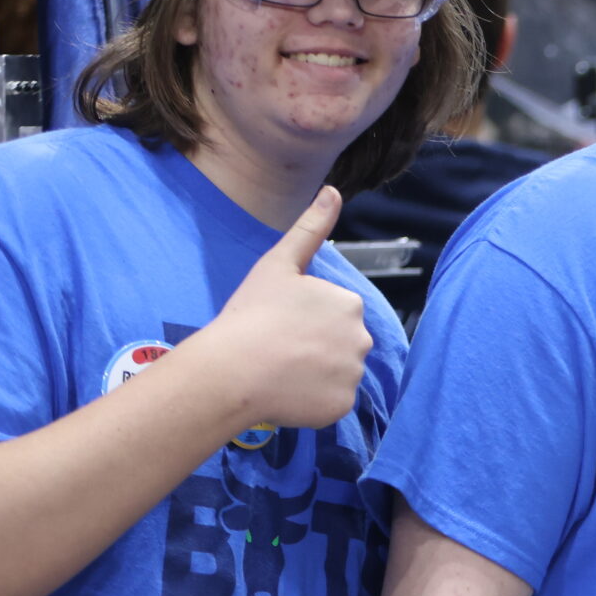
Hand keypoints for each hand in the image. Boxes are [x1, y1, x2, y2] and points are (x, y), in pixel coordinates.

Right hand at [183, 188, 371, 432]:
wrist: (232, 370)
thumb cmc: (251, 314)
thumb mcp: (279, 264)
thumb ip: (310, 228)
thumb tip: (333, 190)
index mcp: (350, 303)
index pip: (333, 315)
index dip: (304, 321)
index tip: (279, 324)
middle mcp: (362, 338)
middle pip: (339, 345)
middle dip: (314, 348)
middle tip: (277, 350)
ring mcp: (353, 374)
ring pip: (334, 374)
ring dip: (313, 375)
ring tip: (278, 372)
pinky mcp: (342, 405)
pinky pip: (330, 403)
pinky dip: (311, 402)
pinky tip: (285, 394)